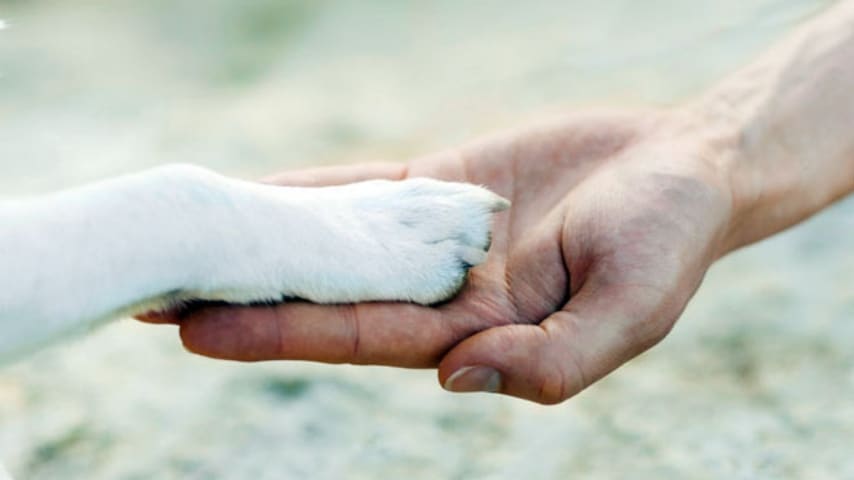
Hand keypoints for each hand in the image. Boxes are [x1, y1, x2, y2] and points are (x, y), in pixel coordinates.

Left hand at [141, 109, 736, 403]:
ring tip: (188, 242)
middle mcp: (447, 293)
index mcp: (484, 334)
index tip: (199, 330)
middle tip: (153, 291)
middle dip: (246, 295)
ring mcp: (439, 237)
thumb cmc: (669, 240)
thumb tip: (453, 377)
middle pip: (330, 295)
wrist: (684, 166)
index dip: (282, 333)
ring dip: (267, 242)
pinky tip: (259, 192)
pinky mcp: (444, 184)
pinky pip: (365, 187)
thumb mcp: (631, 310)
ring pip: (337, 240)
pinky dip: (312, 190)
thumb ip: (553, 361)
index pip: (363, 339)